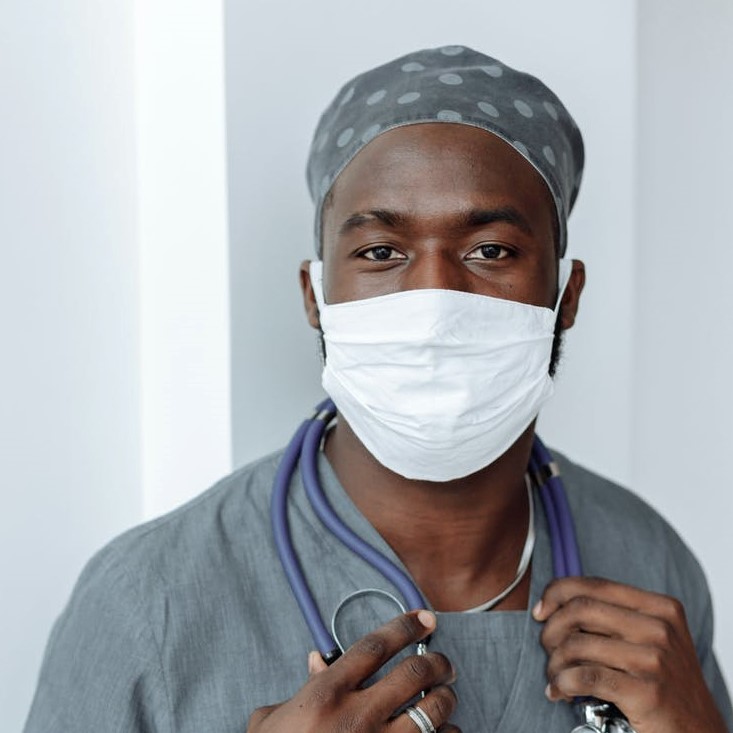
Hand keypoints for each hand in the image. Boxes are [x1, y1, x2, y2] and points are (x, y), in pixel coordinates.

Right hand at [247, 610, 459, 732]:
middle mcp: (356, 717)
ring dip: (445, 698)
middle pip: (413, 672)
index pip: (375, 647)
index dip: (405, 626)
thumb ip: (305, 687)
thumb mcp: (275, 721)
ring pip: (431, 710)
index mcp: (327, 695)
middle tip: (443, 663)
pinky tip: (446, 731)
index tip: (425, 618)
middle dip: (437, 661)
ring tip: (445, 695)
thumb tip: (318, 661)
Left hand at [533, 577, 726, 732]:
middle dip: (552, 629)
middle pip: (581, 610)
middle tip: (547, 649)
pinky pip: (586, 677)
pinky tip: (560, 692)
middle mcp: (660, 628)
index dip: (557, 593)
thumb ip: (614, 617)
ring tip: (555, 676)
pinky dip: (564, 683)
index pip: (594, 585)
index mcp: (661, 608)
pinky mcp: (647, 693)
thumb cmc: (667, 686)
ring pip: (578, 644)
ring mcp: (656, 660)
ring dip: (555, 662)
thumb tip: (556, 603)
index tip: (541, 612)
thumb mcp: (652, 640)